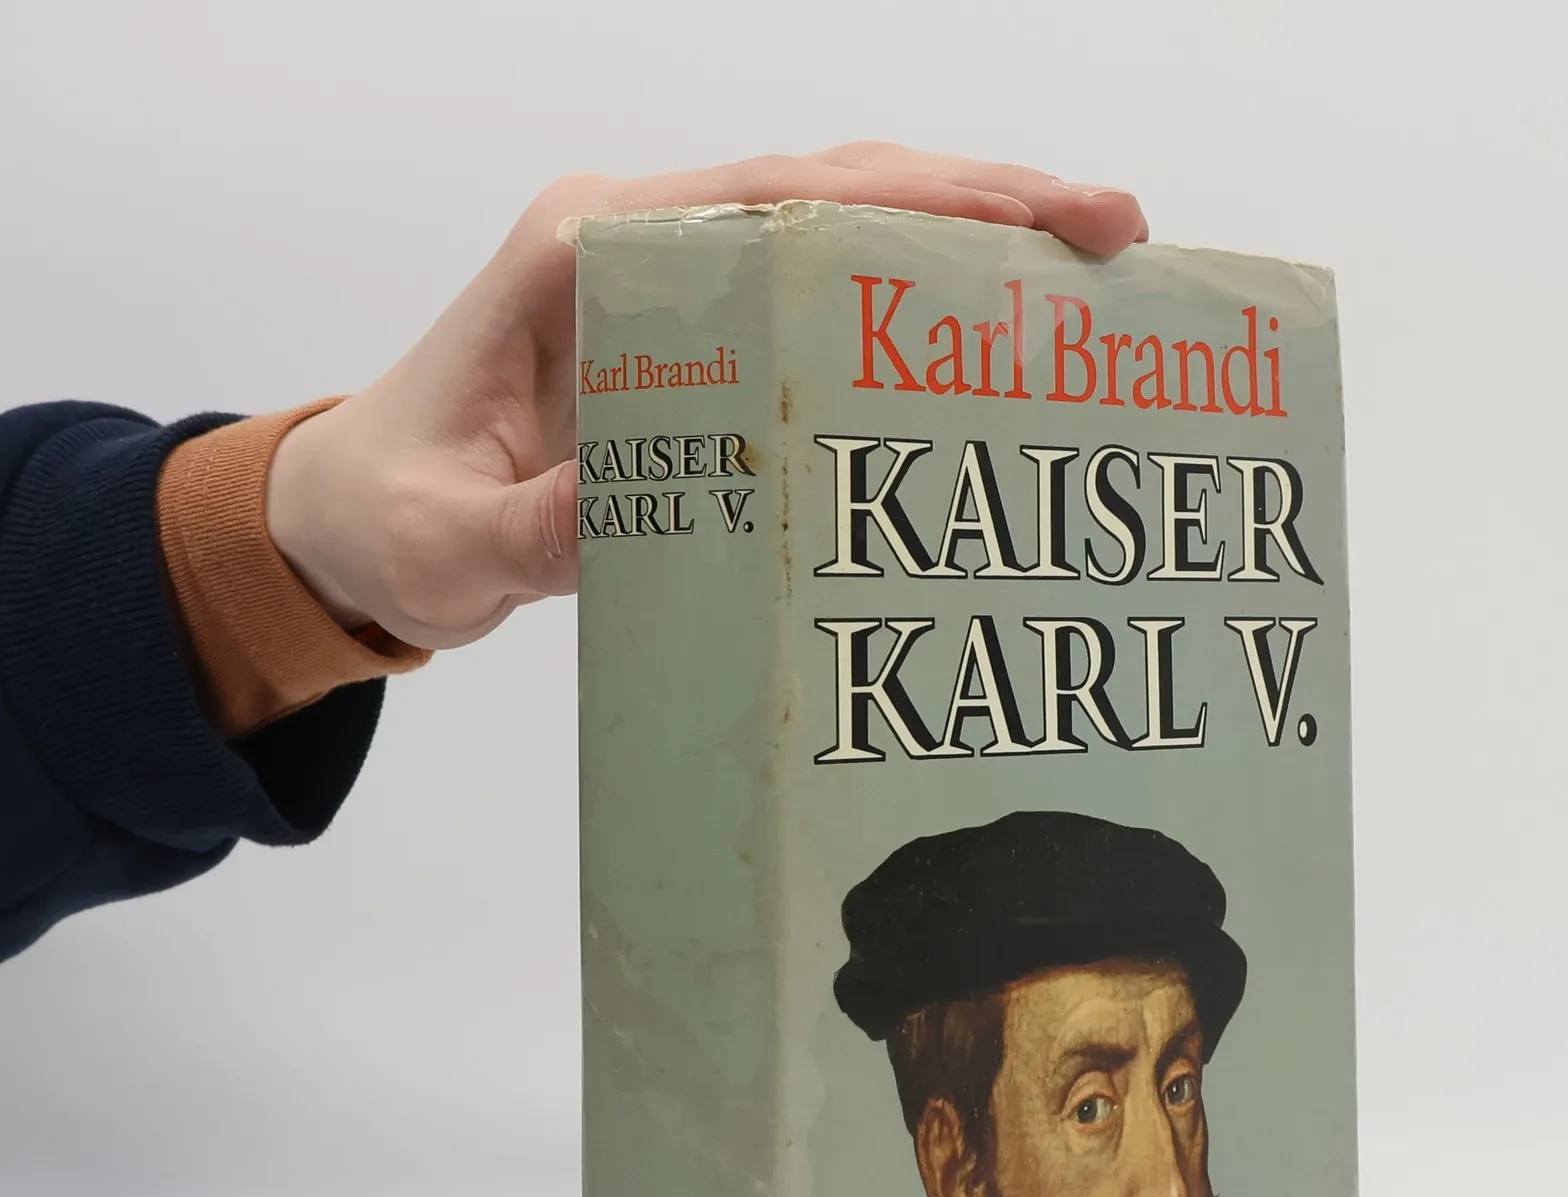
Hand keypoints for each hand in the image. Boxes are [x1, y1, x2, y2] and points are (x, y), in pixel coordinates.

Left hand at [265, 146, 1148, 649]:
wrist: (352, 520)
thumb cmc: (391, 514)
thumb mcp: (451, 539)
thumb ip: (543, 529)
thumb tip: (653, 514)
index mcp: (584, 252)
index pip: (771, 196)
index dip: (911, 201)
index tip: (1034, 218)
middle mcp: (638, 242)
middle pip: (832, 189)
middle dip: (980, 200)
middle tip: (1116, 233)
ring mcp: (671, 285)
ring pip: (838, 228)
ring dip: (963, 237)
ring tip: (1089, 267)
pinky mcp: (692, 341)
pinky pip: (817, 300)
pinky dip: (908, 304)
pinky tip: (991, 335)